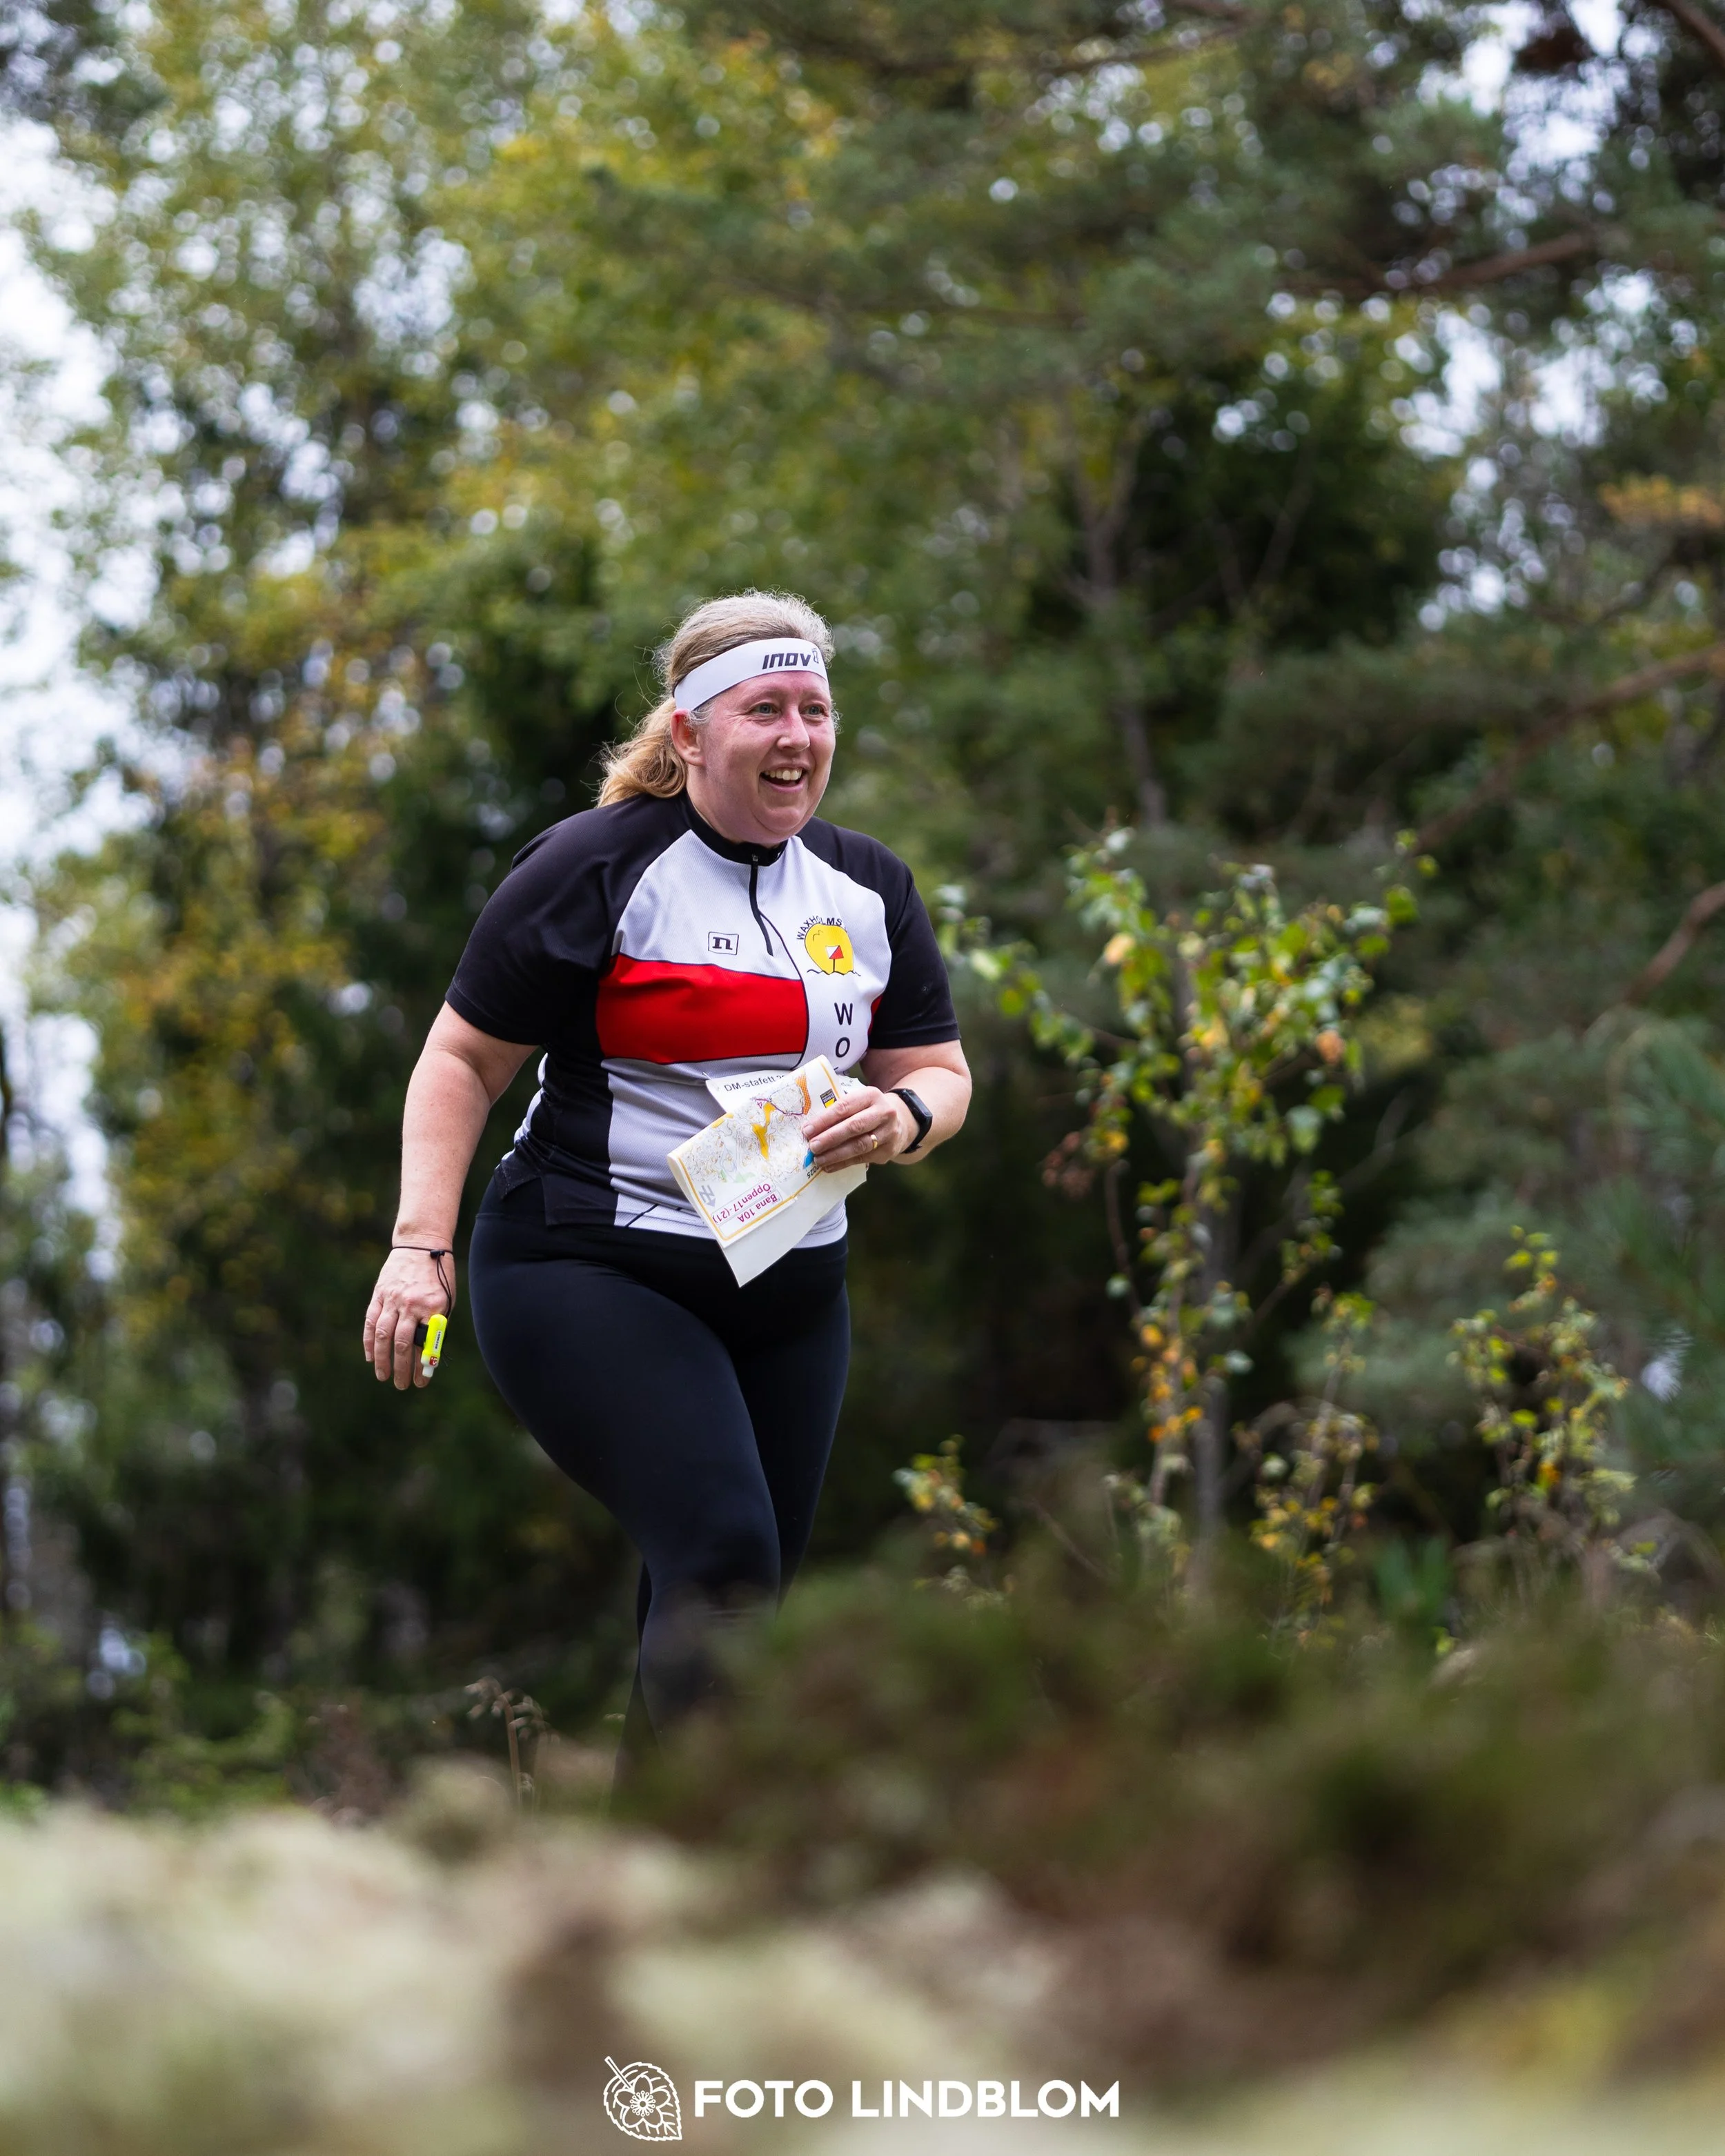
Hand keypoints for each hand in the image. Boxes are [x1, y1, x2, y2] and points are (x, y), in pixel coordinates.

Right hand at [363, 1246, 453, 1390]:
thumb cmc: (439, 1276)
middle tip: (401, 1385)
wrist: (422, 1244)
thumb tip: (429, 1357)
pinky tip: (371, 1357)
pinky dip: (370, 1341)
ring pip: (384, 1335)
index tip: (422, 1381)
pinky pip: (372, 1322)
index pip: (426, 1344)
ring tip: (383, 1377)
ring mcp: (393, 1298)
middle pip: (402, 1344)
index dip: (423, 1365)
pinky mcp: (380, 1294)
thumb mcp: (446, 1300)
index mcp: (433, 1306)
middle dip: (401, 1369)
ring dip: (382, 1360)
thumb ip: (436, 1325)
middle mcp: (411, 1303)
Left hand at [802, 1085, 913, 1171]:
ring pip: (859, 1145)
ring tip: (819, 1159)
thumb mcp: (859, 1102)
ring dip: (836, 1154)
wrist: (901, 1121)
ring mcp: (889, 1132)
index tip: (807, 1130)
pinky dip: (843, 1163)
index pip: (845, 1107)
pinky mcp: (888, 1150)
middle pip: (854, 1126)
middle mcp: (883, 1112)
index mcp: (871, 1095)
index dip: (824, 1120)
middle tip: (813, 1146)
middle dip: (830, 1138)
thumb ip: (839, 1111)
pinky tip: (829, 1166)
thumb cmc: (868, 1111)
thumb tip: (811, 1129)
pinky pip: (863, 1159)